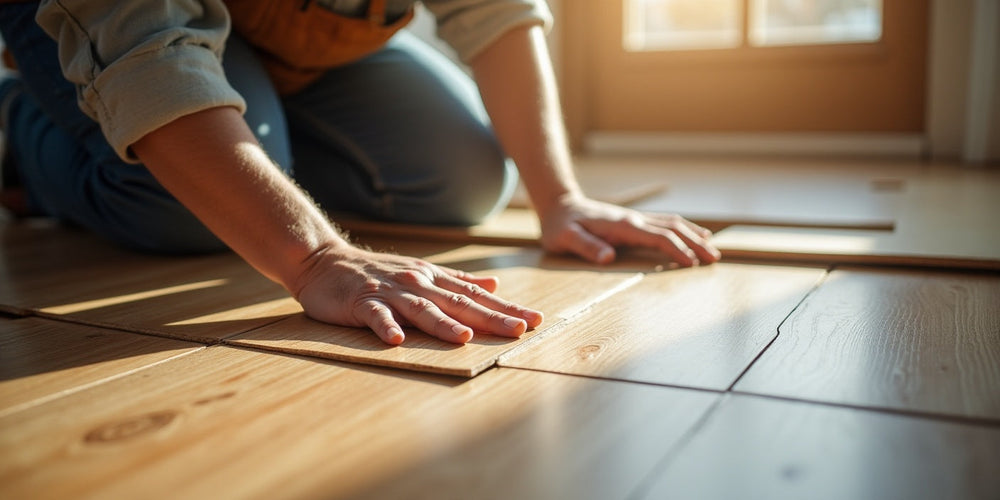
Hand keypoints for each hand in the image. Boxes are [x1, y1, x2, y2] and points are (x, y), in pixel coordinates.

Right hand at [291, 244, 544, 344]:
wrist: (324, 260)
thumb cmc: (376, 272)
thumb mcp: (422, 272)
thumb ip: (457, 282)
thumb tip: (494, 286)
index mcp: (433, 279)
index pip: (476, 296)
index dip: (506, 308)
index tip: (536, 320)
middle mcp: (417, 283)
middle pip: (458, 303)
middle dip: (490, 317)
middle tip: (520, 329)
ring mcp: (389, 292)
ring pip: (421, 309)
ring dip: (442, 323)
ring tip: (465, 337)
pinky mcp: (361, 302)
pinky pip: (375, 316)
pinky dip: (386, 327)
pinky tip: (397, 340)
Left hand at [538, 194, 720, 265]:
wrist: (559, 205)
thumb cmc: (560, 226)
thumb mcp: (565, 239)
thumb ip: (586, 247)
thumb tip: (608, 257)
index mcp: (622, 226)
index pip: (657, 237)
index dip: (676, 250)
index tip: (692, 264)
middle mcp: (633, 220)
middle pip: (673, 229)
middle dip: (695, 243)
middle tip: (715, 259)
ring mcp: (635, 218)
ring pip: (673, 223)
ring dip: (694, 236)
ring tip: (712, 250)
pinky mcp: (634, 220)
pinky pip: (665, 223)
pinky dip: (684, 229)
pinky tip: (695, 234)